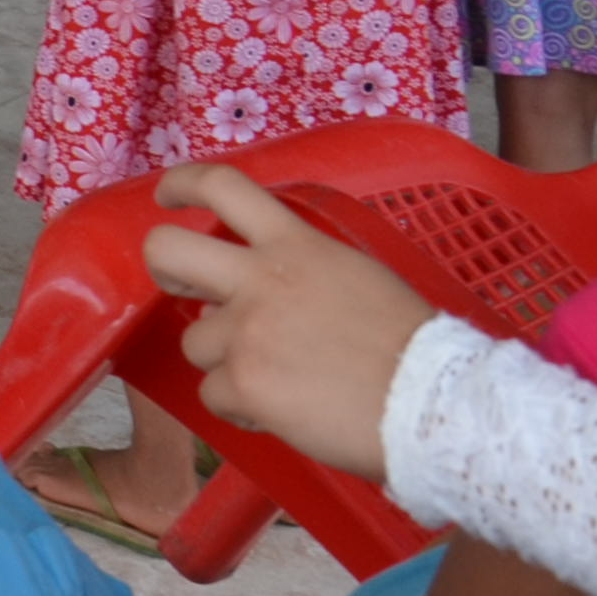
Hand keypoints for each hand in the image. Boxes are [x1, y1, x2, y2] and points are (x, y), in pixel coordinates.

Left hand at [143, 162, 431, 478]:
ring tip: (280, 379)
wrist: (434, 405)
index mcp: (295, 244)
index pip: (224, 185)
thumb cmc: (411, 347)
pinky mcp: (243, 383)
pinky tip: (283, 412)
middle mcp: (260, 278)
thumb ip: (299, 272)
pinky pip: (214, 394)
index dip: (183, 183)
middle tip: (179, 286)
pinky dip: (241, 408)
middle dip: (163, 267)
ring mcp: (245, 331)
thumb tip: (251, 293)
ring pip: (196, 342)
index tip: (167, 197)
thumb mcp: (357, 278)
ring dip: (227, 361)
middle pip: (168, 249)